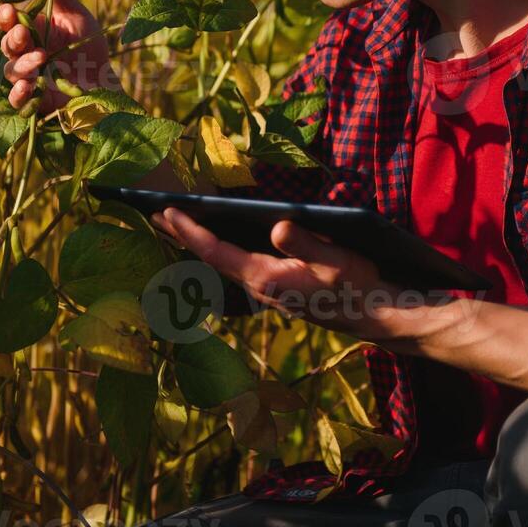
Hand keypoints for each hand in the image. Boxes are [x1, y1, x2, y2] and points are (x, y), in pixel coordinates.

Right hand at [0, 0, 117, 111]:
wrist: (105, 81)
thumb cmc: (89, 45)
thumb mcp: (74, 15)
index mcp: (30, 30)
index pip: (7, 22)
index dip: (4, 17)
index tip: (9, 11)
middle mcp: (24, 53)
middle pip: (6, 45)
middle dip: (12, 38)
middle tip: (24, 35)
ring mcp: (27, 77)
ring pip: (11, 70)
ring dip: (22, 64)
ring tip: (41, 58)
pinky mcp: (34, 100)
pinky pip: (17, 100)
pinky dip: (19, 94)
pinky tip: (28, 86)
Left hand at [148, 207, 448, 346]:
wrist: (375, 316)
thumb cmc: (357, 286)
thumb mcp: (336, 260)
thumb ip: (306, 243)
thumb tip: (276, 226)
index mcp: (266, 278)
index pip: (216, 252)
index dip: (189, 230)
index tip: (165, 210)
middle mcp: (259, 287)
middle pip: (210, 259)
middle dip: (182, 235)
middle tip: (152, 213)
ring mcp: (266, 291)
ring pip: (222, 264)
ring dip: (198, 243)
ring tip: (177, 223)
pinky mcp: (277, 290)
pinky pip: (236, 267)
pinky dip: (219, 250)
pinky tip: (219, 240)